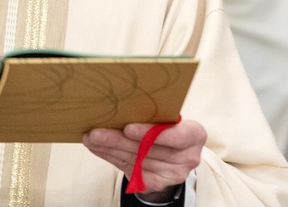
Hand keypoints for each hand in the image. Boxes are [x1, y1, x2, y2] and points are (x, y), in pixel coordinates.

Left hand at [83, 120, 205, 201]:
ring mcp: (173, 174)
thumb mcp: (170, 118)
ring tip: (92, 138)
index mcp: (195, 135)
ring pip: (135, 160)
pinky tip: (99, 148)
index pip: (175, 136)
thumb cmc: (169, 127)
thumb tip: (121, 104)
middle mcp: (188, 158)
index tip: (127, 127)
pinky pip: (129, 169)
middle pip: (149, 150)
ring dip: (109, 149)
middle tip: (97, 132)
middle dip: (118, 140)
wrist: (175, 153)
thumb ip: (155, 115)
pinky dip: (111, 158)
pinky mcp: (157, 183)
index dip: (150, 133)